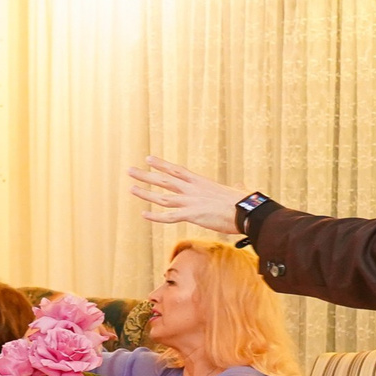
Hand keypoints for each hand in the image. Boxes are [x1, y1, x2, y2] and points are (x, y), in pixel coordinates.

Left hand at [128, 157, 250, 231]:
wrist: (245, 211)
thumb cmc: (243, 202)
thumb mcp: (238, 191)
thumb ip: (237, 187)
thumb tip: (242, 186)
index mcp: (201, 181)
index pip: (176, 170)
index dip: (161, 165)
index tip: (148, 159)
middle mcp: (192, 189)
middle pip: (164, 180)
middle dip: (146, 175)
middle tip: (131, 171)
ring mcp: (190, 202)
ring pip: (162, 197)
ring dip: (146, 193)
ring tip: (131, 188)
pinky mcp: (191, 215)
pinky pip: (169, 217)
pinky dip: (155, 216)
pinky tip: (144, 214)